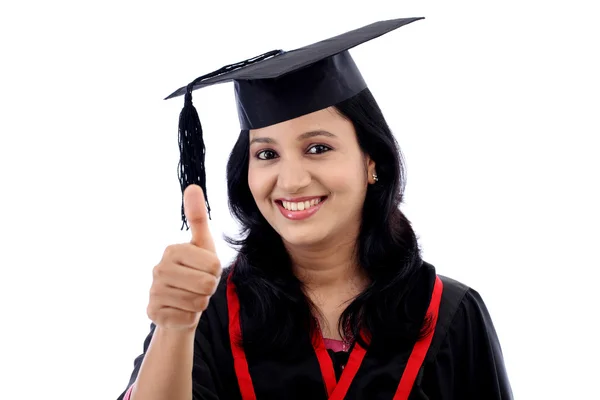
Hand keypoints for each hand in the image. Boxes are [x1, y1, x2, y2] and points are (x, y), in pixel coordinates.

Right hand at [147, 185, 221, 330]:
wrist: (178, 306)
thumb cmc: (194, 272)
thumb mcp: (202, 245)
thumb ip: (198, 217)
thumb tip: (193, 186)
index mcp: (172, 250)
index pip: (214, 265)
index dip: (216, 272)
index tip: (204, 270)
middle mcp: (158, 269)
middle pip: (206, 285)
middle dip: (209, 289)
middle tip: (199, 286)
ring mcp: (153, 291)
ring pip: (197, 303)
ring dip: (200, 303)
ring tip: (190, 297)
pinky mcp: (153, 313)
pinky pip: (187, 318)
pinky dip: (190, 318)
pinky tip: (181, 311)